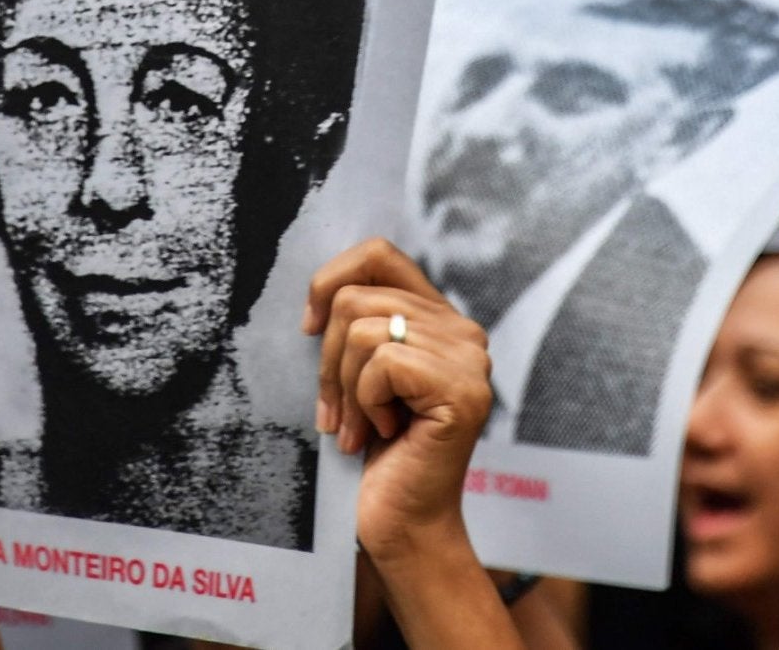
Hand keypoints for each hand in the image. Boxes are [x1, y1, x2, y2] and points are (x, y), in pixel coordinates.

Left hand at [304, 239, 490, 566]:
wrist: (398, 523)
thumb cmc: (374, 453)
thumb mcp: (359, 372)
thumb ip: (360, 323)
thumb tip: (322, 292)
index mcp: (439, 318)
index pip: (379, 255)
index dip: (331, 279)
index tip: (309, 328)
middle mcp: (463, 330)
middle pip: (358, 297)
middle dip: (329, 360)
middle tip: (336, 412)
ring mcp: (469, 359)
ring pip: (364, 330)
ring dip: (345, 389)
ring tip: (358, 428)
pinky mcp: (461, 388)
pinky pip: (382, 363)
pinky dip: (365, 402)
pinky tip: (383, 433)